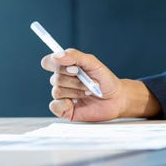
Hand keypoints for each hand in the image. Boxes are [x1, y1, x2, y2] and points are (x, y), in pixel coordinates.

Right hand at [40, 48, 160, 121]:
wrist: (116, 98)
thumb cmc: (105, 80)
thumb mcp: (92, 63)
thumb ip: (75, 56)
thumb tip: (57, 55)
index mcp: (66, 67)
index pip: (48, 62)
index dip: (56, 63)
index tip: (73, 67)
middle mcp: (61, 81)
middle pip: (55, 78)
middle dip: (76, 80)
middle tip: (90, 82)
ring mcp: (62, 96)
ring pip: (57, 91)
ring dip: (76, 91)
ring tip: (89, 92)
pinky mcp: (63, 110)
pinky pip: (54, 106)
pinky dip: (65, 104)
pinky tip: (76, 103)